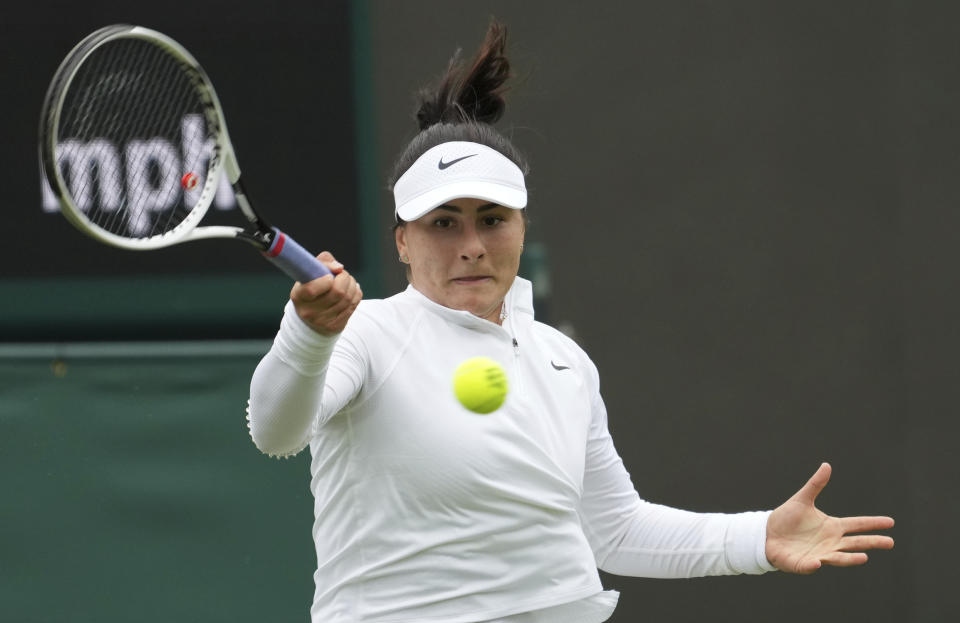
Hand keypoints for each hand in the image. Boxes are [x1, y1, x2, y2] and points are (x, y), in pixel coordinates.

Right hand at [290, 251, 361, 335]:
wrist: (310, 318)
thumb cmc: (311, 288)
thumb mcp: (309, 274)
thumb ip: (323, 263)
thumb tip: (339, 267)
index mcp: (298, 296)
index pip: (312, 288)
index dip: (326, 280)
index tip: (329, 276)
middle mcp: (309, 312)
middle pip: (338, 292)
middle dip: (345, 278)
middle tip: (343, 274)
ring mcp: (322, 322)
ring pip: (348, 298)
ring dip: (352, 284)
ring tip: (348, 281)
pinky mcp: (335, 326)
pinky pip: (353, 305)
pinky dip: (356, 294)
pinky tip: (352, 290)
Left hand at [765, 462, 893, 573]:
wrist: (767, 534)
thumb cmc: (787, 518)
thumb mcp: (802, 499)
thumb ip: (815, 484)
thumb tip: (826, 465)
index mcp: (832, 527)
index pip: (856, 524)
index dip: (872, 523)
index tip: (890, 522)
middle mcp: (830, 542)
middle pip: (856, 543)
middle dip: (872, 542)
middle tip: (890, 542)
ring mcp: (819, 554)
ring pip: (839, 557)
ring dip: (850, 558)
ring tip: (864, 557)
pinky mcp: (803, 564)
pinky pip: (810, 565)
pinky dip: (814, 564)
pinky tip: (818, 562)